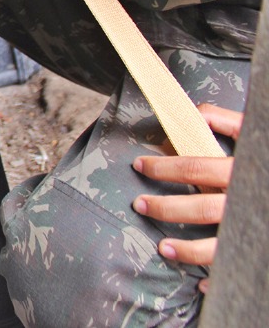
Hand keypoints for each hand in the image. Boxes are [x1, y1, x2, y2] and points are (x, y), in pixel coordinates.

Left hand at [132, 104, 242, 292]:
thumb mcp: (257, 136)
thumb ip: (228, 122)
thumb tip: (194, 113)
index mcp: (245, 171)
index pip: (196, 168)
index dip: (164, 167)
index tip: (141, 165)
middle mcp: (248, 202)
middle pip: (200, 208)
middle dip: (164, 207)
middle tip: (139, 205)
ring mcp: (255, 230)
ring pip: (217, 247)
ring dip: (186, 250)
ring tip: (162, 248)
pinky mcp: (263, 251)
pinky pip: (239, 271)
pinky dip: (219, 281)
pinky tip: (200, 283)